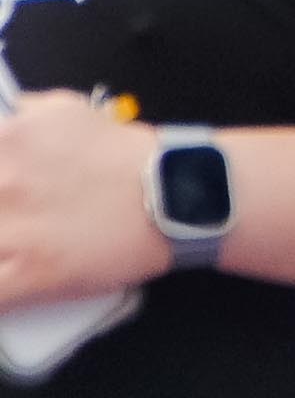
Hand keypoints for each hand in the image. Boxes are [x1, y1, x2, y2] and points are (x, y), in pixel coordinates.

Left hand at [0, 96, 160, 309]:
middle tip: (5, 221)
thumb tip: (1, 119)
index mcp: (4, 138)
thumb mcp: (65, 110)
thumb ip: (18, 114)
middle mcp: (1, 182)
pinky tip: (6, 287)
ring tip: (7, 245)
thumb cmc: (123, 152)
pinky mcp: (29, 274)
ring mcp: (11, 232)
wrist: (174, 196)